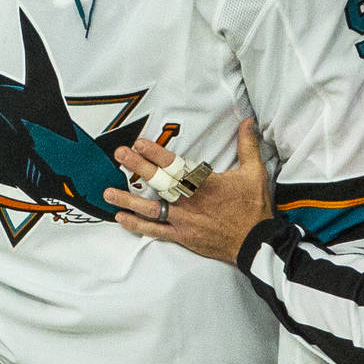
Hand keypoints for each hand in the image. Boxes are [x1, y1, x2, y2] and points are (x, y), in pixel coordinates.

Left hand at [104, 118, 273, 262]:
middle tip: (120, 155)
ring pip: (150, 208)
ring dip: (128, 199)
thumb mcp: (254, 173)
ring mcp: (183, 221)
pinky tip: (121, 218)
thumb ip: (247, 145)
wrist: (256, 243)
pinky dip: (137, 225)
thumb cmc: (254, 208)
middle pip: (159, 183)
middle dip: (138, 167)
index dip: (156, 153)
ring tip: (108, 191)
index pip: (175, 166)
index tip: (140, 143)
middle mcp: (190, 202)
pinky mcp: (182, 237)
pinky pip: (155, 231)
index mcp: (205, 184)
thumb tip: (248, 120)